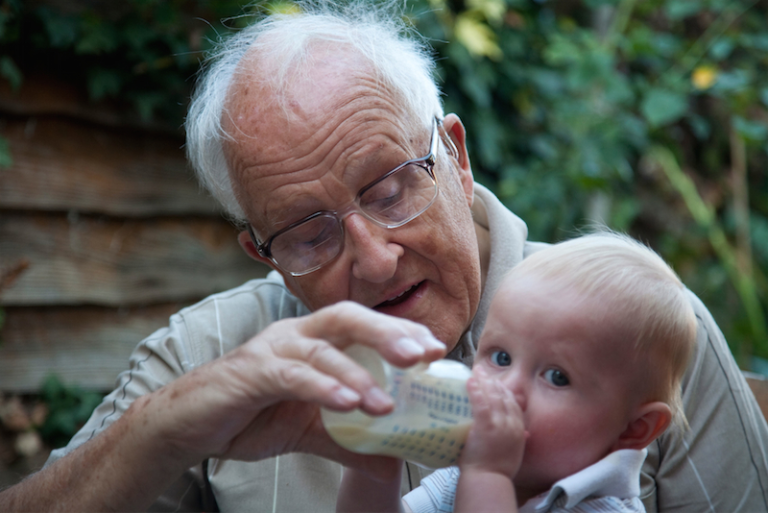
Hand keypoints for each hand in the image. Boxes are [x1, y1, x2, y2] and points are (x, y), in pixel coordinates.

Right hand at [133, 301, 445, 477]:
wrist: (186, 426)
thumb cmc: (248, 416)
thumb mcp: (308, 430)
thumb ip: (348, 439)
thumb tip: (391, 461)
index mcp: (312, 341)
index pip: (363, 324)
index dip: (399, 331)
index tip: (435, 349)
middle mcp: (295, 336)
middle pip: (347, 318)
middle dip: (389, 332)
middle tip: (425, 354)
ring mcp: (271, 350)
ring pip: (322, 347)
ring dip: (359, 373)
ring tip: (388, 403)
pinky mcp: (250, 373)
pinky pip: (292, 375)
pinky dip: (322, 386)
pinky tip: (348, 403)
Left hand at [459, 366, 526, 478]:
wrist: (489, 480)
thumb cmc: (497, 470)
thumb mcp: (514, 452)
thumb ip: (518, 439)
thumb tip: (525, 433)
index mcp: (518, 430)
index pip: (514, 404)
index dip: (505, 391)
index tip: (496, 383)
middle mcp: (511, 424)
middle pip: (504, 397)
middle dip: (494, 382)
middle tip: (483, 372)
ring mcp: (499, 424)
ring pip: (493, 397)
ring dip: (485, 381)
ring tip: (476, 372)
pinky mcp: (485, 426)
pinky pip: (481, 403)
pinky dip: (476, 390)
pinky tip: (470, 381)